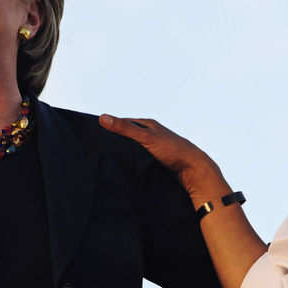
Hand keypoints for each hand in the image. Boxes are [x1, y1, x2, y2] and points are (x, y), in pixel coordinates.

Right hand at [99, 114, 221, 197]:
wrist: (194, 170)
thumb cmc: (173, 150)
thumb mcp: (146, 138)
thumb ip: (125, 129)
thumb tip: (103, 117)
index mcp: (149, 125)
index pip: (124, 122)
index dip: (110, 126)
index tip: (94, 133)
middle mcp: (152, 134)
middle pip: (129, 135)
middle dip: (116, 141)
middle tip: (98, 149)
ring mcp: (155, 147)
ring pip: (135, 149)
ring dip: (125, 153)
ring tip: (109, 160)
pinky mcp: (157, 160)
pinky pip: (140, 159)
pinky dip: (133, 162)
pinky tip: (125, 168)